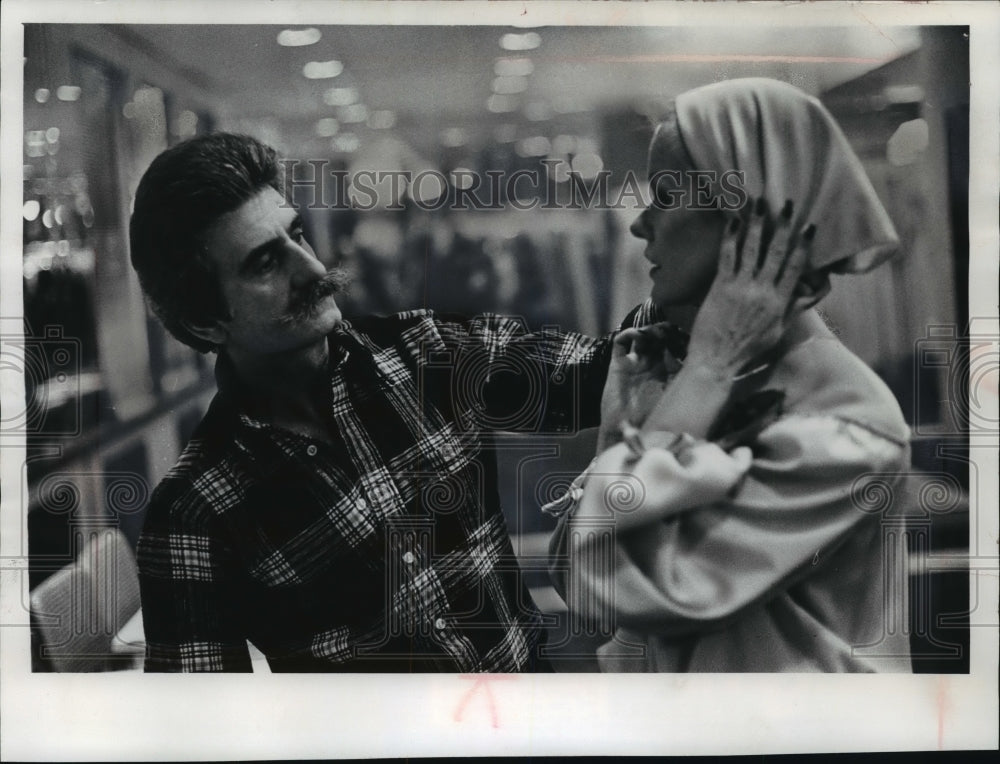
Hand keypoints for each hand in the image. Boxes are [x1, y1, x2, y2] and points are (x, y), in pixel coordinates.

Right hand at [599, 324, 681, 448]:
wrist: (625, 435)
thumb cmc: (652, 424)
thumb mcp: (677, 404)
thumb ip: (690, 391)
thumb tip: (712, 382)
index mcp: (669, 373)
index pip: (678, 348)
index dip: (683, 339)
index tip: (690, 339)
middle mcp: (653, 366)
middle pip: (661, 337)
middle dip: (667, 331)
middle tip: (673, 333)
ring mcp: (636, 364)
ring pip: (643, 336)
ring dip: (650, 330)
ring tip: (657, 334)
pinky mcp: (619, 365)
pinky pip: (621, 342)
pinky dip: (628, 333)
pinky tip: (637, 334)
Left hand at [685, 198, 818, 377]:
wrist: (717, 361)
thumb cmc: (747, 350)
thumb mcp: (777, 332)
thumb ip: (792, 309)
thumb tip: (808, 293)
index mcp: (780, 303)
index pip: (796, 268)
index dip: (803, 246)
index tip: (810, 227)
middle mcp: (763, 292)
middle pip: (776, 252)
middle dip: (782, 226)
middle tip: (786, 204)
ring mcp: (742, 288)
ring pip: (752, 249)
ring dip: (757, 224)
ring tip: (759, 202)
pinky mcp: (721, 287)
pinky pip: (727, 256)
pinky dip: (731, 237)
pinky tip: (734, 221)